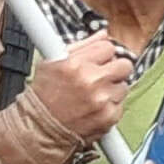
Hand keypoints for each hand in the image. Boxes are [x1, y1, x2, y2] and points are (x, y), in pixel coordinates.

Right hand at [22, 32, 135, 146]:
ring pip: (124, 86)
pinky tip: (94, 108)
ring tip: (93, 95)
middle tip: (102, 76)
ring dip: (112, 90)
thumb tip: (103, 34)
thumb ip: (81, 46)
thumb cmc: (44, 96)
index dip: (103, 54)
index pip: (108, 47)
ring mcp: (102, 100)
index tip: (98, 61)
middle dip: (114, 69)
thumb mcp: (53, 62)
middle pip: (124, 65)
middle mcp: (91, 81)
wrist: (39, 129)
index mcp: (76, 64)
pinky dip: (110, 107)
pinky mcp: (109, 117)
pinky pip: (121, 105)